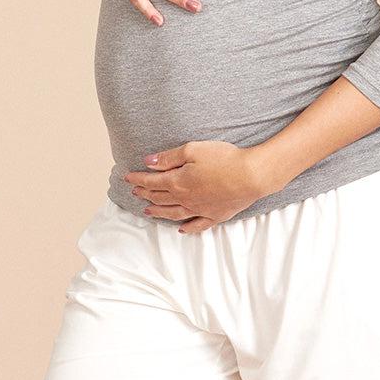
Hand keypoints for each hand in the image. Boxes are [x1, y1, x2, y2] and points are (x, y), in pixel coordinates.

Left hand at [123, 140, 266, 232]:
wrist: (251, 176)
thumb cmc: (223, 159)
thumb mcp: (193, 150)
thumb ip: (168, 158)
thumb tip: (148, 163)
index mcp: (178, 181)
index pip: (152, 181)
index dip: (138, 179)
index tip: (127, 177)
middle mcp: (186, 199)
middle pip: (160, 198)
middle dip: (146, 194)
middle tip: (135, 193)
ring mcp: (200, 209)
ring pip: (173, 213)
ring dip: (159, 212)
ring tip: (148, 211)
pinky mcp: (215, 215)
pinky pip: (197, 225)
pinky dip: (187, 228)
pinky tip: (182, 229)